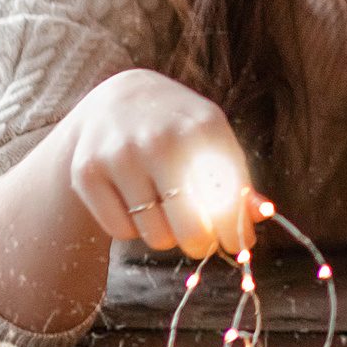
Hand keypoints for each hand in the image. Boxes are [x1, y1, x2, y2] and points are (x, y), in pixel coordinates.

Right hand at [58, 68, 261, 261]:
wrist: (118, 101)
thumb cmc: (179, 127)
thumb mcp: (213, 140)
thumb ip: (238, 181)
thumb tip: (260, 218)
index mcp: (203, 127)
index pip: (227, 202)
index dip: (234, 232)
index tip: (238, 246)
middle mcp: (161, 139)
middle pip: (191, 231)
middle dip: (200, 242)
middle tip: (200, 240)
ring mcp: (120, 155)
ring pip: (155, 236)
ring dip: (165, 234)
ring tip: (164, 207)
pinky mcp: (86, 173)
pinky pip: (120, 231)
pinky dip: (132, 227)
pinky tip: (133, 199)